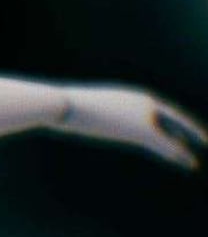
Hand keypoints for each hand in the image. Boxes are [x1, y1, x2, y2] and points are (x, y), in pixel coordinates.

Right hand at [51, 86, 206, 170]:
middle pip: (172, 118)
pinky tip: (189, 163)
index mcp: (132, 95)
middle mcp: (142, 102)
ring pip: (171, 134)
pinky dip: (178, 154)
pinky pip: (165, 144)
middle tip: (203, 140)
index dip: (178, 120)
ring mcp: (143, 115)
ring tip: (192, 162)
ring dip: (182, 149)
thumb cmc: (66, 106)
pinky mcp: (141, 131)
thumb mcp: (84, 110)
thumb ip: (93, 114)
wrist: (64, 104)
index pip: (162, 108)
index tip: (187, 131)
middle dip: (188, 130)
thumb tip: (86, 119)